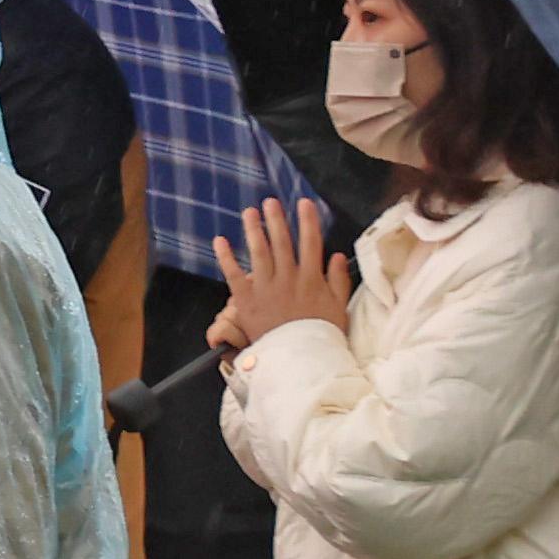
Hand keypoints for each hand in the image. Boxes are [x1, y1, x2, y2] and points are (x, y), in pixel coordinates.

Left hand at [205, 196, 349, 355]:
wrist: (300, 357)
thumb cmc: (321, 333)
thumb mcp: (338, 306)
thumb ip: (338, 280)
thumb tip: (336, 255)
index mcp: (311, 278)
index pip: (310, 242)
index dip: (307, 221)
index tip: (303, 203)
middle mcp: (287, 278)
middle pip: (281, 242)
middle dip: (276, 220)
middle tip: (269, 201)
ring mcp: (265, 287)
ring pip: (259, 252)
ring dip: (253, 230)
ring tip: (249, 212)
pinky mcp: (245, 299)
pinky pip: (233, 274)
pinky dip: (225, 257)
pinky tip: (220, 240)